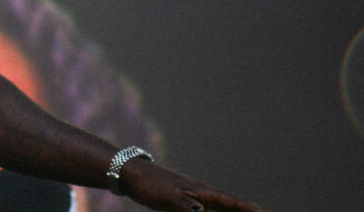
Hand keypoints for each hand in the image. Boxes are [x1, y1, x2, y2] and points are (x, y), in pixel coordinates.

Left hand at [122, 158, 271, 211]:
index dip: (253, 210)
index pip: (234, 203)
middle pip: (233, 207)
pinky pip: (209, 211)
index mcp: (202, 192)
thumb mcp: (166, 198)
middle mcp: (203, 194)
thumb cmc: (148, 185)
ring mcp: (195, 197)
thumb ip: (185, 206)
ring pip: (222, 210)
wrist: (129, 174)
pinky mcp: (185, 201)